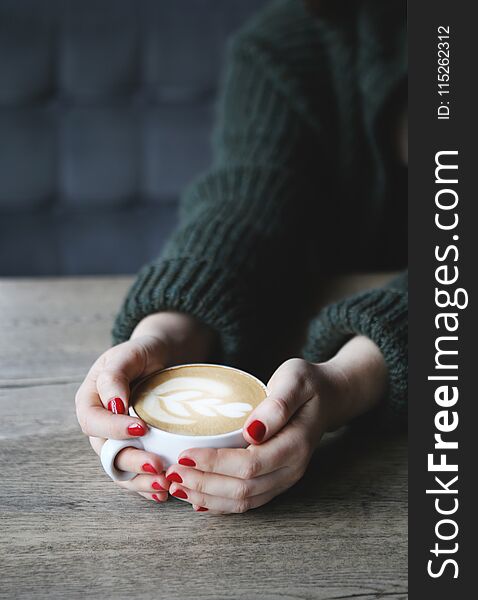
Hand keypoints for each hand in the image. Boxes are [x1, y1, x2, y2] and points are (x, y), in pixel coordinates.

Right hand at [75, 311, 214, 503]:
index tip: (140, 428)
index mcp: (90, 401)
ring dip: (140, 481)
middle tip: (157, 466)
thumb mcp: (128, 354)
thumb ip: (115, 376)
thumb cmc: (143, 352)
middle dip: (132, 462)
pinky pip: (136, 473)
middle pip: (107, 451)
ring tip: (163, 485)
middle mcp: (100, 426)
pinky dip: (147, 486)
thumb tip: (114, 404)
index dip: (113, 428)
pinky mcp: (137, 449)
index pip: (93, 421)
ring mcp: (118, 441)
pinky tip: (163, 493)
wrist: (164, 357)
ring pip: (121, 468)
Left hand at [164, 336, 388, 513]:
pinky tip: (197, 499)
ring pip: (243, 502)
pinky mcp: (276, 481)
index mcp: (295, 445)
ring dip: (207, 498)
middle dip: (204, 484)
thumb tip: (252, 431)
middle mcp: (291, 469)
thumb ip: (277, 405)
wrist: (327, 397)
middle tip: (171, 474)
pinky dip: (220, 504)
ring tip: (177, 488)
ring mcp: (284, 479)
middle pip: (243, 489)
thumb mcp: (295, 380)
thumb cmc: (307, 384)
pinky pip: (248, 501)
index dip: (215, 463)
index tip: (185, 454)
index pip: (250, 464)